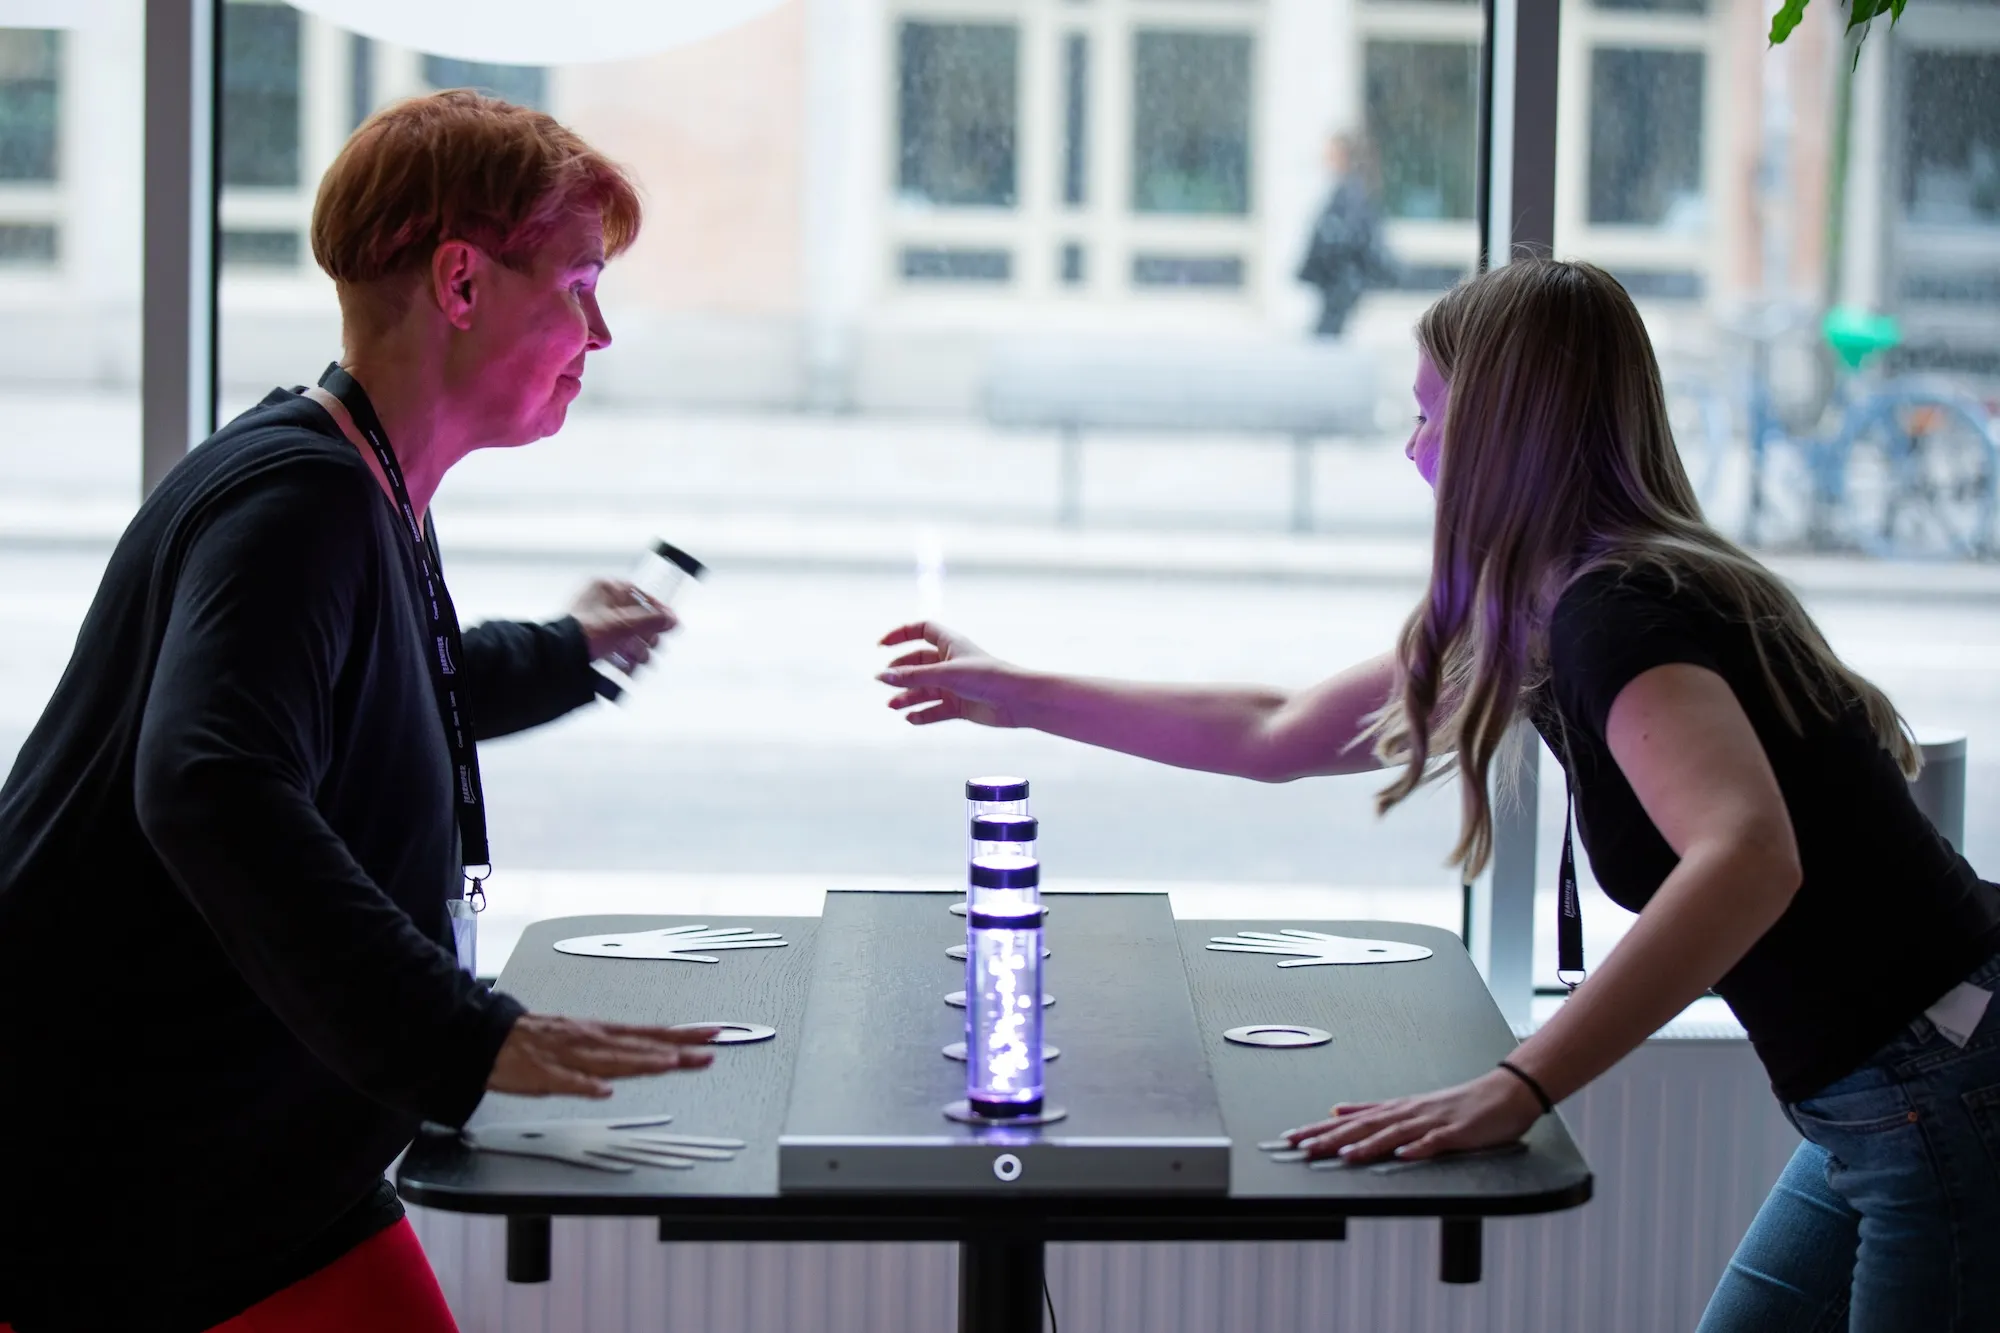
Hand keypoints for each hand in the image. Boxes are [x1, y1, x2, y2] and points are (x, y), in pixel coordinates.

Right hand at [487, 1014, 717, 1097]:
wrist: (490, 1037)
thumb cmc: (538, 1041)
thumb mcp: (584, 1039)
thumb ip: (615, 1049)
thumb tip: (650, 1054)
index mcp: (602, 1034)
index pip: (650, 1033)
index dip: (682, 1035)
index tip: (714, 1034)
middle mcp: (592, 1041)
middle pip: (639, 1047)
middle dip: (674, 1050)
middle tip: (707, 1054)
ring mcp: (569, 1056)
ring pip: (611, 1061)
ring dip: (641, 1062)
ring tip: (669, 1064)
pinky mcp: (544, 1075)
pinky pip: (567, 1082)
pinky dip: (585, 1086)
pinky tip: (604, 1091)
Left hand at [570, 578, 676, 668]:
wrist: (560, 656)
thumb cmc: (585, 632)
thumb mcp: (626, 623)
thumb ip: (653, 620)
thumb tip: (671, 619)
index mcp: (605, 588)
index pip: (640, 595)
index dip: (658, 610)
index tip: (669, 622)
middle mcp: (599, 602)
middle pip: (635, 618)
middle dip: (646, 637)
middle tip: (652, 646)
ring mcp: (593, 622)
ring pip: (625, 635)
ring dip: (636, 651)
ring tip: (639, 662)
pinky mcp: (589, 641)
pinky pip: (613, 647)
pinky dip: (622, 658)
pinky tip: (627, 668)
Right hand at [876, 621, 1030, 728]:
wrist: (1017, 701)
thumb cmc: (987, 677)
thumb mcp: (945, 674)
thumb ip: (913, 677)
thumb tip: (882, 676)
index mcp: (950, 644)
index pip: (921, 630)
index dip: (900, 634)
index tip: (881, 646)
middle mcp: (951, 663)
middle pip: (917, 663)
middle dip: (900, 672)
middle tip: (884, 682)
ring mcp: (955, 685)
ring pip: (924, 690)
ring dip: (907, 696)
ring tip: (892, 706)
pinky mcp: (960, 706)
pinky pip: (935, 710)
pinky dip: (922, 714)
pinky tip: (910, 718)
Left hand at [1284, 1068, 1543, 1162]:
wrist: (1505, 1093)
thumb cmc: (1460, 1104)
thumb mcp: (1410, 1105)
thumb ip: (1374, 1111)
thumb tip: (1338, 1110)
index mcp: (1397, 1110)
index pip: (1351, 1121)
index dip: (1321, 1130)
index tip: (1293, 1138)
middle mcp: (1409, 1112)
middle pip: (1364, 1126)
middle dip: (1332, 1138)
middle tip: (1303, 1147)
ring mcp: (1432, 1121)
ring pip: (1394, 1133)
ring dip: (1368, 1144)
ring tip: (1343, 1155)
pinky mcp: (1456, 1132)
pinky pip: (1435, 1142)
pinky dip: (1418, 1148)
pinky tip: (1403, 1154)